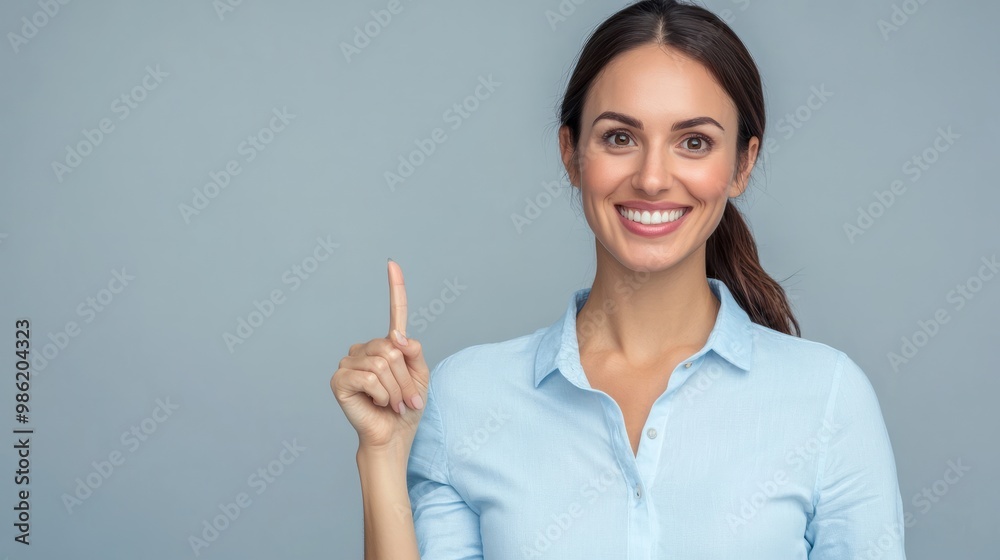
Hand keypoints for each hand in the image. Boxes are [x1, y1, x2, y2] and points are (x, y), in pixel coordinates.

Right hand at [330, 259, 430, 452]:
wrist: (393, 436)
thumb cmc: (406, 408)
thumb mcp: (420, 376)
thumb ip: (413, 351)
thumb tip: (395, 336)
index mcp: (387, 346)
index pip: (394, 313)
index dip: (395, 288)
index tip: (392, 264)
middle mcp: (365, 349)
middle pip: (393, 349)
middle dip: (406, 378)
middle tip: (406, 400)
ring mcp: (349, 362)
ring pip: (383, 363)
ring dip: (396, 390)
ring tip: (393, 404)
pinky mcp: (340, 379)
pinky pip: (370, 377)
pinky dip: (382, 394)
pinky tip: (377, 403)